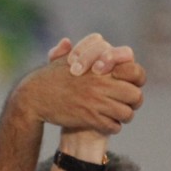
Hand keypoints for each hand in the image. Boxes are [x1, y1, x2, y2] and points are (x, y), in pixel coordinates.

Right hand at [12, 34, 143, 134]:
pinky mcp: (89, 118)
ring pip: (126, 113)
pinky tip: (106, 124)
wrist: (33, 97)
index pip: (135, 72)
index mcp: (101, 67)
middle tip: (127, 105)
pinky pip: (113, 126)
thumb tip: (66, 43)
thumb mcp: (62, 59)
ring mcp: (96, 101)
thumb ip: (72, 51)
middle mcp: (101, 83)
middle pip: (135, 96)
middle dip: (133, 103)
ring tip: (117, 116)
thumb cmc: (48, 78)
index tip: (130, 86)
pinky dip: (112, 127)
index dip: (137, 81)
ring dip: (124, 117)